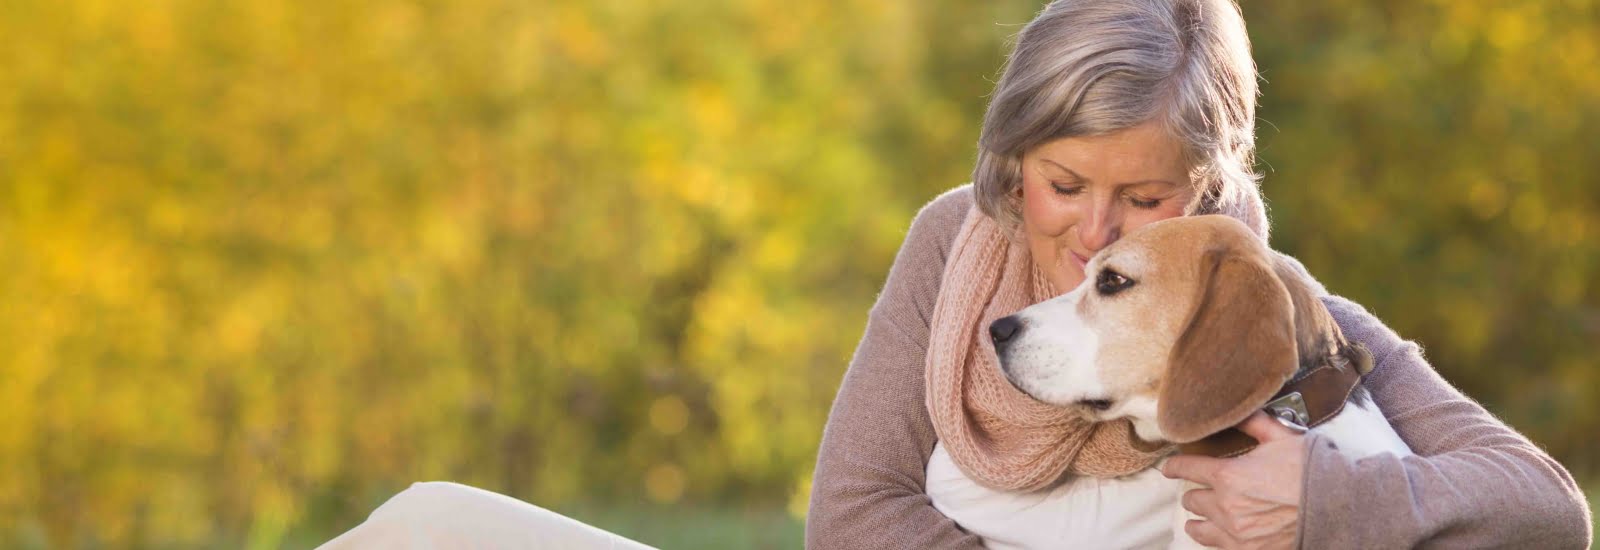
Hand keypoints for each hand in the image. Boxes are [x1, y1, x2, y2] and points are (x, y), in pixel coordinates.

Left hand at [1162, 411, 1305, 549]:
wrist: (1338, 506)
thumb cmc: (1310, 470)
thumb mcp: (1280, 438)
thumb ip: (1252, 423)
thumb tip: (1237, 409)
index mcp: (1228, 476)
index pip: (1186, 469)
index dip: (1175, 466)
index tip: (1169, 467)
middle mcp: (1226, 507)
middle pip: (1191, 499)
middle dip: (1197, 491)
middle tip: (1204, 488)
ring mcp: (1235, 534)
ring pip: (1197, 526)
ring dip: (1199, 518)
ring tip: (1204, 513)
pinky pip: (1216, 546)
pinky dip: (1215, 538)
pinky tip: (1220, 533)